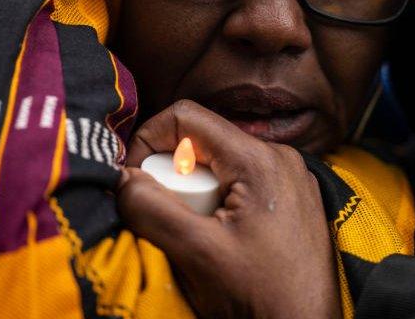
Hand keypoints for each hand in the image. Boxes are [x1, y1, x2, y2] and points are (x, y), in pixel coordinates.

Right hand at [117, 100, 340, 318]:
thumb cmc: (263, 296)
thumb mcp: (196, 252)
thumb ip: (151, 209)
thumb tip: (121, 179)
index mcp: (259, 158)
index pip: (186, 117)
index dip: (148, 141)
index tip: (134, 181)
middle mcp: (280, 158)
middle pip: (203, 144)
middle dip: (174, 177)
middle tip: (168, 220)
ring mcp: (290, 179)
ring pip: (221, 166)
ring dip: (196, 196)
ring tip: (197, 238)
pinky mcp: (294, 201)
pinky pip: (242, 185)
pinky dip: (219, 206)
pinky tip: (220, 243)